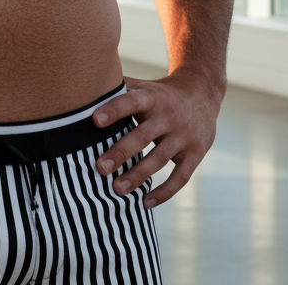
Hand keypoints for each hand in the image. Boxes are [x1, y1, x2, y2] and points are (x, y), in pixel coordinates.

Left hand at [91, 69, 223, 207]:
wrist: (203, 94)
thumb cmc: (161, 93)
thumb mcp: (144, 86)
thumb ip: (119, 88)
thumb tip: (84, 86)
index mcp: (152, 97)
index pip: (131, 102)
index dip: (114, 110)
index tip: (94, 121)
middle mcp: (169, 116)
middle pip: (143, 135)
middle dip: (121, 152)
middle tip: (100, 167)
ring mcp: (184, 136)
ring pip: (159, 159)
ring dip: (138, 175)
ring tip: (117, 189)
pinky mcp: (195, 154)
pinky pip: (180, 177)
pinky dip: (164, 192)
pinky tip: (145, 203)